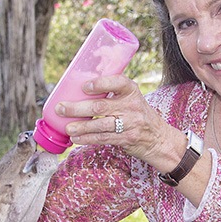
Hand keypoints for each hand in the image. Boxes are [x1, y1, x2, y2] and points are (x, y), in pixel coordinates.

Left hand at [57, 75, 186, 171]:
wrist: (158, 138)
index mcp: (131, 90)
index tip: (85, 87)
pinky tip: (76, 138)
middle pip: (101, 106)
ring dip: (81, 127)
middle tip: (61, 108)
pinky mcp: (127, 139)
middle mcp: (132, 106)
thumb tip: (77, 90)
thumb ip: (112, 94)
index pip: (117, 82)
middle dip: (77, 108)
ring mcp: (130, 124)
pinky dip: (88, 139)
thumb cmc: (137, 114)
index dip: (101, 84)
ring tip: (67, 127)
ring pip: (100, 125)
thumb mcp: (131, 99)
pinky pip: (104, 138)